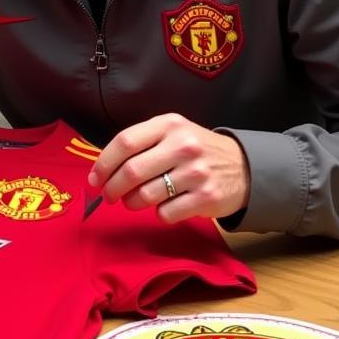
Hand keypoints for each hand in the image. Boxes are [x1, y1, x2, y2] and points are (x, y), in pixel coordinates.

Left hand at [87, 113, 250, 223]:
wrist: (244, 167)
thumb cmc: (197, 151)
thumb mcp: (173, 133)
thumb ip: (142, 144)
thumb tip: (103, 170)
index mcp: (170, 125)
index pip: (125, 142)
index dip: (103, 163)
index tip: (94, 179)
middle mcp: (183, 145)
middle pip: (131, 171)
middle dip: (112, 188)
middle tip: (108, 196)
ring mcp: (196, 172)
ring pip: (145, 196)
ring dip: (132, 203)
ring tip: (134, 201)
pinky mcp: (206, 198)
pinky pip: (165, 213)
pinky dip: (158, 214)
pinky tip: (165, 206)